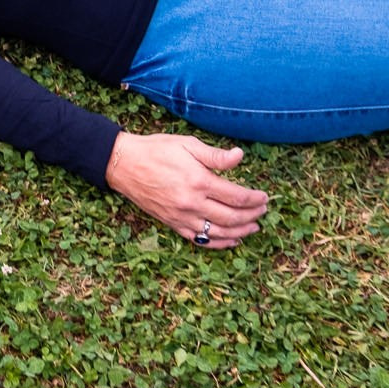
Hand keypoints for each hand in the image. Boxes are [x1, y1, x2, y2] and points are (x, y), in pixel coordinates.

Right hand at [103, 131, 269, 248]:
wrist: (124, 164)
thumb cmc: (156, 150)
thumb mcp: (187, 144)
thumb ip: (215, 155)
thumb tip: (240, 156)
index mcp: (199, 181)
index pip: (237, 196)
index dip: (255, 199)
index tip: (264, 197)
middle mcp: (192, 203)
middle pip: (232, 217)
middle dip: (252, 215)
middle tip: (263, 211)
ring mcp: (182, 216)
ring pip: (219, 232)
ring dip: (240, 231)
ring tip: (253, 227)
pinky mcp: (173, 223)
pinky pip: (200, 240)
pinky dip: (218, 243)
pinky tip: (231, 240)